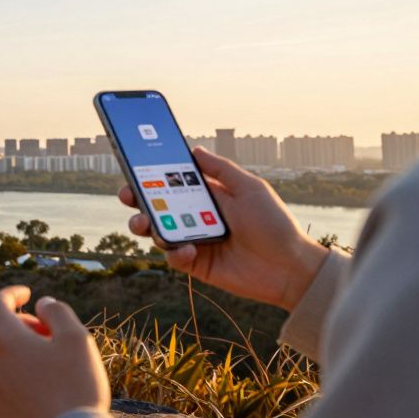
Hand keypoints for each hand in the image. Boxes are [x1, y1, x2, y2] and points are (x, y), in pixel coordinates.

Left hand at [0, 285, 110, 417]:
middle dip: (19, 323)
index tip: (28, 293)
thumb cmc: (76, 387)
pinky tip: (41, 385)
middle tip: (46, 333)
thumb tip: (41, 305)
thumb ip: (57, 312)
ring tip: (48, 361)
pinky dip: (15, 373)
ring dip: (17, 349)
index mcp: (6, 339)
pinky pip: (0, 381)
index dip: (12, 293)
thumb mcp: (77, 338)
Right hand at [119, 147, 328, 310]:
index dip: (151, 175)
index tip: (133, 166)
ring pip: (157, 230)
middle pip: (157, 205)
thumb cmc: (274, 224)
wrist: (290, 268)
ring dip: (146, 225)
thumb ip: (221, 169)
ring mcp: (194, 240)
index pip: (172, 181)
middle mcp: (196, 216)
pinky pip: (173, 257)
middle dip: (137, 198)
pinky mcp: (196, 264)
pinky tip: (187, 249)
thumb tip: (194, 149)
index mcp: (208, 195)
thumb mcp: (250, 188)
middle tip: (128, 195)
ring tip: (144, 223)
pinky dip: (175, 252)